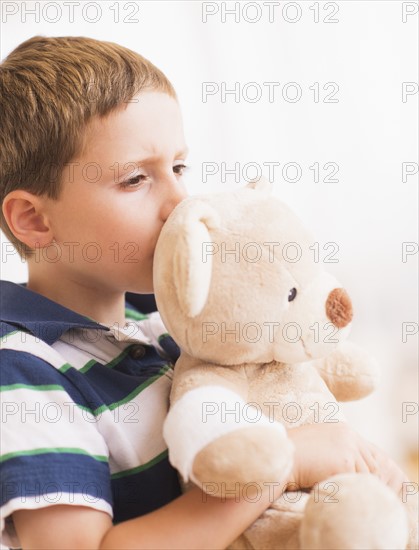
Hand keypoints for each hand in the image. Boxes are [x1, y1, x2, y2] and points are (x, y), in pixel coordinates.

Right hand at [286, 422, 407, 495]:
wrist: (281, 456)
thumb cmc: (293, 455)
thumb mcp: (318, 444)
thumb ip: (335, 450)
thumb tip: (348, 471)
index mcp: (344, 430)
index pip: (367, 455)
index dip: (362, 471)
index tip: (355, 485)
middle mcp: (349, 436)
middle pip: (372, 466)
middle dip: (362, 482)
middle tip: (351, 495)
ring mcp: (348, 448)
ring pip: (365, 477)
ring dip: (353, 487)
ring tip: (338, 493)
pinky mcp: (345, 462)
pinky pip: (355, 484)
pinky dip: (346, 491)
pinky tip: (333, 492)